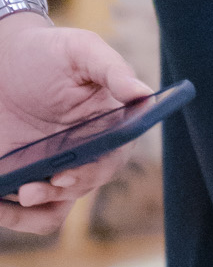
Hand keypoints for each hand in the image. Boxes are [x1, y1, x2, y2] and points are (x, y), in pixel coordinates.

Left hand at [0, 15, 150, 234]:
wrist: (2, 62)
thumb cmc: (47, 51)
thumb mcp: (81, 50)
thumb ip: (113, 70)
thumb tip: (145, 94)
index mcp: (107, 121)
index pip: (114, 155)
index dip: (95, 170)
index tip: (67, 173)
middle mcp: (85, 150)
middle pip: (85, 186)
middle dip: (61, 191)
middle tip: (32, 187)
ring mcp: (54, 167)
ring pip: (57, 210)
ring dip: (39, 210)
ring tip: (20, 193)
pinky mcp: (24, 177)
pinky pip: (28, 213)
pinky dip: (16, 216)